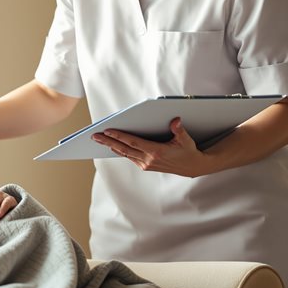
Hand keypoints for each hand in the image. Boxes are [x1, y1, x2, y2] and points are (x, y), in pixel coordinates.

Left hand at [92, 117, 211, 176]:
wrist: (192, 167)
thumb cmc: (188, 151)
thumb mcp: (185, 139)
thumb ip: (178, 130)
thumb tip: (175, 120)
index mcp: (156, 152)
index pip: (133, 142)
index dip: (119, 136)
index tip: (107, 131)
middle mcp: (149, 160)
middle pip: (124, 149)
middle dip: (108, 141)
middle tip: (94, 136)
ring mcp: (146, 164)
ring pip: (125, 154)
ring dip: (111, 146)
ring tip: (99, 139)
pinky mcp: (146, 166)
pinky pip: (130, 157)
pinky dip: (120, 150)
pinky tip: (112, 145)